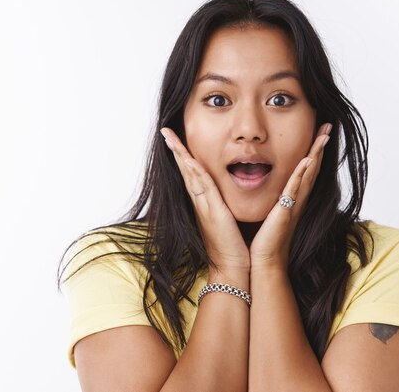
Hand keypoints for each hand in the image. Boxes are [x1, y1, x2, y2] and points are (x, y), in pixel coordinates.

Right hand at [160, 127, 249, 274]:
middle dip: (176, 149)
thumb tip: (227, 194)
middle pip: (185, 170)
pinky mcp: (213, 213)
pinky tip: (190, 160)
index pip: (192, 173)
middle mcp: (200, 202)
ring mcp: (204, 207)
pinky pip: (203, 188)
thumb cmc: (232, 246)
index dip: (184, 155)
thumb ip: (224, 205)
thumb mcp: (227, 219)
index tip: (176, 138)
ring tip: (170, 137)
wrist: (232, 268)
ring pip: (190, 175)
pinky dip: (195, 173)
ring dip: (181, 155)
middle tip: (166, 130)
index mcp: (204, 203)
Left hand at [249, 123, 331, 269]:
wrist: (262, 264)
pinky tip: (307, 160)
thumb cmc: (261, 242)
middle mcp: (296, 201)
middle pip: (311, 168)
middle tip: (328, 125)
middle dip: (319, 146)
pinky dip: (302, 175)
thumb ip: (267, 199)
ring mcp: (293, 206)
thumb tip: (258, 184)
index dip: (311, 151)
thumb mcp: (265, 213)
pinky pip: (295, 190)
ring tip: (324, 135)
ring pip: (308, 174)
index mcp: (290, 200)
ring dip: (316, 154)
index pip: (303, 170)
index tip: (317, 132)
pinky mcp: (286, 213)